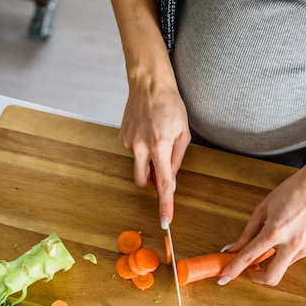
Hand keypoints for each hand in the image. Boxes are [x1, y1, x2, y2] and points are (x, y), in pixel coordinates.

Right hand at [118, 79, 190, 226]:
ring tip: (157, 139)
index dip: (165, 204)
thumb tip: (170, 183)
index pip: (162, 183)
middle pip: (142, 181)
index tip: (165, 221)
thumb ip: (177, 160)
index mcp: (160, 146)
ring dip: (149, 162)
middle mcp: (141, 147)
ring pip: (139, 165)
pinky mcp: (122, 137)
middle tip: (163, 169)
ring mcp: (128, 142)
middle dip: (152, 182)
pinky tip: (147, 131)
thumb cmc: (170, 105)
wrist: (149, 84)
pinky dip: (142, 149)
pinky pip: (134, 153)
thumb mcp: (183, 133)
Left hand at [219, 113, 305, 285]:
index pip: (250, 256)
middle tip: (251, 268)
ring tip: (277, 236)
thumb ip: (248, 232)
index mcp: (275, 231)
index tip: (225, 278)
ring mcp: (305, 249)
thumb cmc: (292, 191)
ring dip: (274, 258)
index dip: (234, 269)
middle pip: (271, 278)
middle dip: (257, 278)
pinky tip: (291, 233)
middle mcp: (291, 244)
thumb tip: (233, 248)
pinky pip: (294, 257)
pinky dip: (287, 251)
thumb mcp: (263, 208)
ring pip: (283, 265)